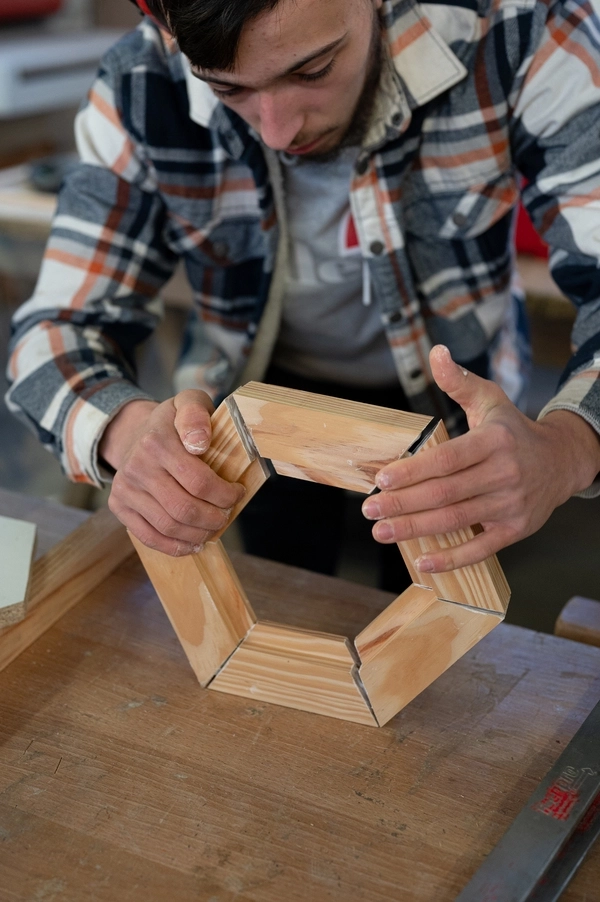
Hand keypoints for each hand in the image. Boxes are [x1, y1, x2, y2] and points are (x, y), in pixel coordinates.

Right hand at [100, 391, 244, 555]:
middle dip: (214, 518)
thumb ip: (197, 414)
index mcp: (157, 441)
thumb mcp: (189, 402)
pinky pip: (148, 536)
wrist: (135, 432)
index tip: (237, 492)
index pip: (200, 481)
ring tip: (213, 527)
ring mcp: (125, 488)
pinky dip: (174, 547)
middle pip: (184, 508)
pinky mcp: (119, 506)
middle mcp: (137, 466)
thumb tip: (199, 442)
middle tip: (226, 514)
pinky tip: (192, 543)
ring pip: (169, 526)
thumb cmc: (172, 422)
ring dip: (198, 533)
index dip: (225, 494)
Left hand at [362, 345, 599, 571]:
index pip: (448, 460)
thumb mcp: (490, 400)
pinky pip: (480, 549)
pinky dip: (451, 558)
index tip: (382, 479)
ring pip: (457, 521)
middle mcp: (505, 474)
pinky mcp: (514, 530)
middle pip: (446, 494)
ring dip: (416, 530)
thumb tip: (436, 352)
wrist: (562, 461)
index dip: (414, 471)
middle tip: (370, 510)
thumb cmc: (513, 431)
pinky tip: (422, 562)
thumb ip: (459, 381)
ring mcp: (511, 505)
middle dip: (404, 504)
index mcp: (494, 442)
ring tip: (382, 532)